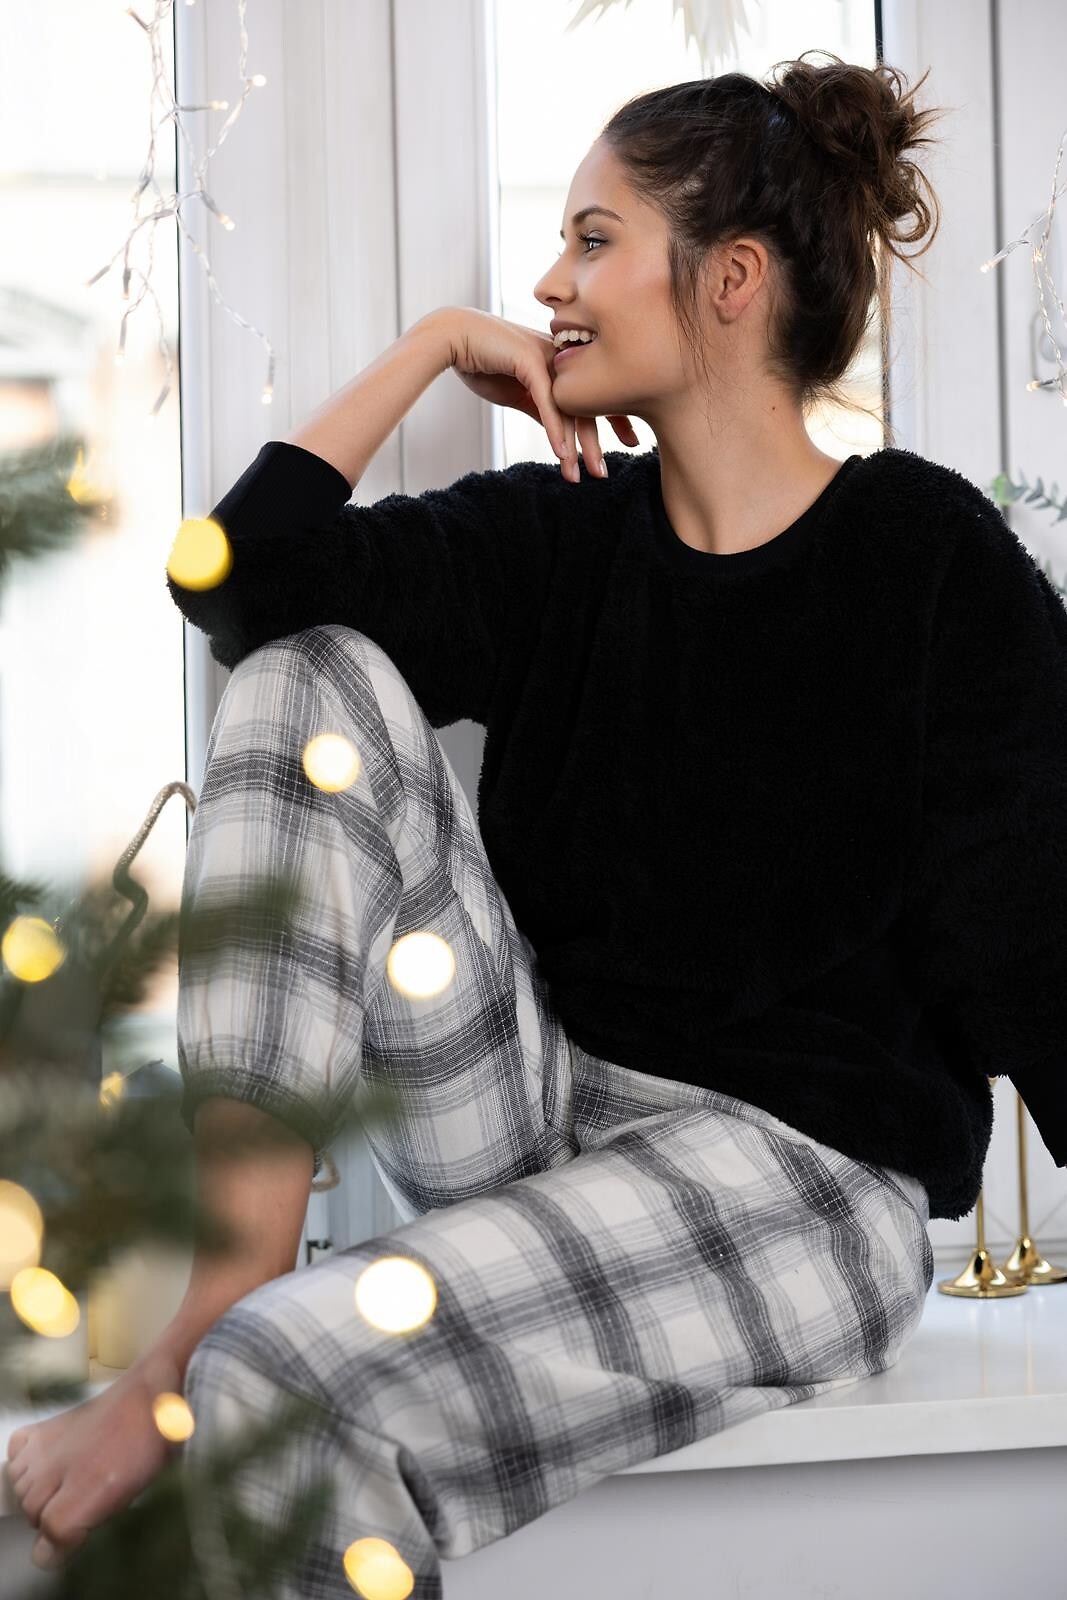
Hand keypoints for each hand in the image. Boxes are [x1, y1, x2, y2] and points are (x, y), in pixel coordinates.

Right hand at [440, 306, 639, 480]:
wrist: (454, 338)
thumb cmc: (484, 361)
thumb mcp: (520, 391)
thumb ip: (541, 408)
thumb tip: (559, 434)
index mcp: (563, 364)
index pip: (595, 393)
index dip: (615, 418)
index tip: (631, 441)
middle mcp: (562, 359)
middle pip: (589, 403)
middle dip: (598, 441)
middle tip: (603, 471)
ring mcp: (549, 358)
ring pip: (570, 408)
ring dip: (577, 446)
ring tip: (583, 473)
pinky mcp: (530, 361)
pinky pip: (548, 403)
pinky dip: (556, 431)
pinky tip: (562, 454)